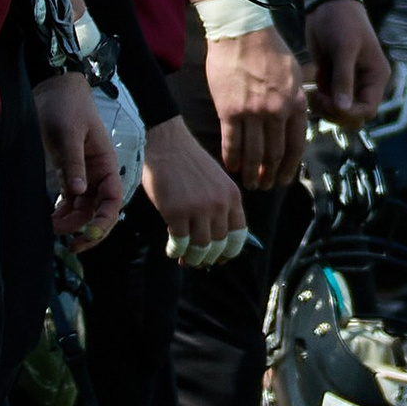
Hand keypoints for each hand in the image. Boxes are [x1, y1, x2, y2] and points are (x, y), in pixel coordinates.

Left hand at [35, 76, 122, 247]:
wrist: (54, 89)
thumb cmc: (66, 107)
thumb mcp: (69, 134)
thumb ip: (72, 163)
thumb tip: (77, 193)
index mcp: (106, 164)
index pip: (112, 200)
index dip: (104, 221)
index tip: (87, 235)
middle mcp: (98, 174)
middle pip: (99, 210)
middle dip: (87, 230)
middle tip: (71, 246)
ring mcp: (84, 175)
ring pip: (83, 209)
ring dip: (71, 223)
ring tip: (51, 230)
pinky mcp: (69, 174)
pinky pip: (70, 201)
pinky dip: (63, 213)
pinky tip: (51, 219)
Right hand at [140, 114, 246, 267]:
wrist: (167, 144)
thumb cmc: (189, 163)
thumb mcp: (216, 182)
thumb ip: (220, 206)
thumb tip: (215, 240)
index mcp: (232, 197)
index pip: (239, 236)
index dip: (229, 252)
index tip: (220, 258)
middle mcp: (219, 205)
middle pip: (219, 245)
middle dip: (208, 258)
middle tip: (198, 261)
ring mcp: (198, 209)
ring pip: (200, 248)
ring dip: (192, 258)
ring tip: (184, 258)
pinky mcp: (176, 212)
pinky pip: (180, 243)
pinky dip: (175, 251)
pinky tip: (171, 249)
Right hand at [204, 19, 308, 188]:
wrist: (242, 32)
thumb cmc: (269, 50)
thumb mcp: (295, 75)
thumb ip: (296, 102)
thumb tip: (295, 127)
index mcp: (297, 103)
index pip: (296, 145)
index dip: (289, 167)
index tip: (284, 179)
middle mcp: (277, 111)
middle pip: (274, 154)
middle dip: (270, 175)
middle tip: (265, 186)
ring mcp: (253, 112)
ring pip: (253, 153)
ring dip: (251, 173)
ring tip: (249, 183)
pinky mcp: (229, 110)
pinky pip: (232, 142)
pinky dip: (232, 158)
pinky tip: (231, 167)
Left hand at [305, 0, 389, 124]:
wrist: (327, 5)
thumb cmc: (342, 23)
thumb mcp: (344, 49)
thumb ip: (344, 79)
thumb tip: (343, 108)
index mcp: (376, 77)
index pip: (368, 110)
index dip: (349, 113)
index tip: (329, 103)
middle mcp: (364, 84)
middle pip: (353, 115)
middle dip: (334, 112)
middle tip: (317, 98)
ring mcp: (348, 83)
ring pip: (338, 110)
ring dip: (324, 105)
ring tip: (313, 88)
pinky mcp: (333, 79)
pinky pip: (327, 98)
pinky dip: (319, 95)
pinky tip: (316, 76)